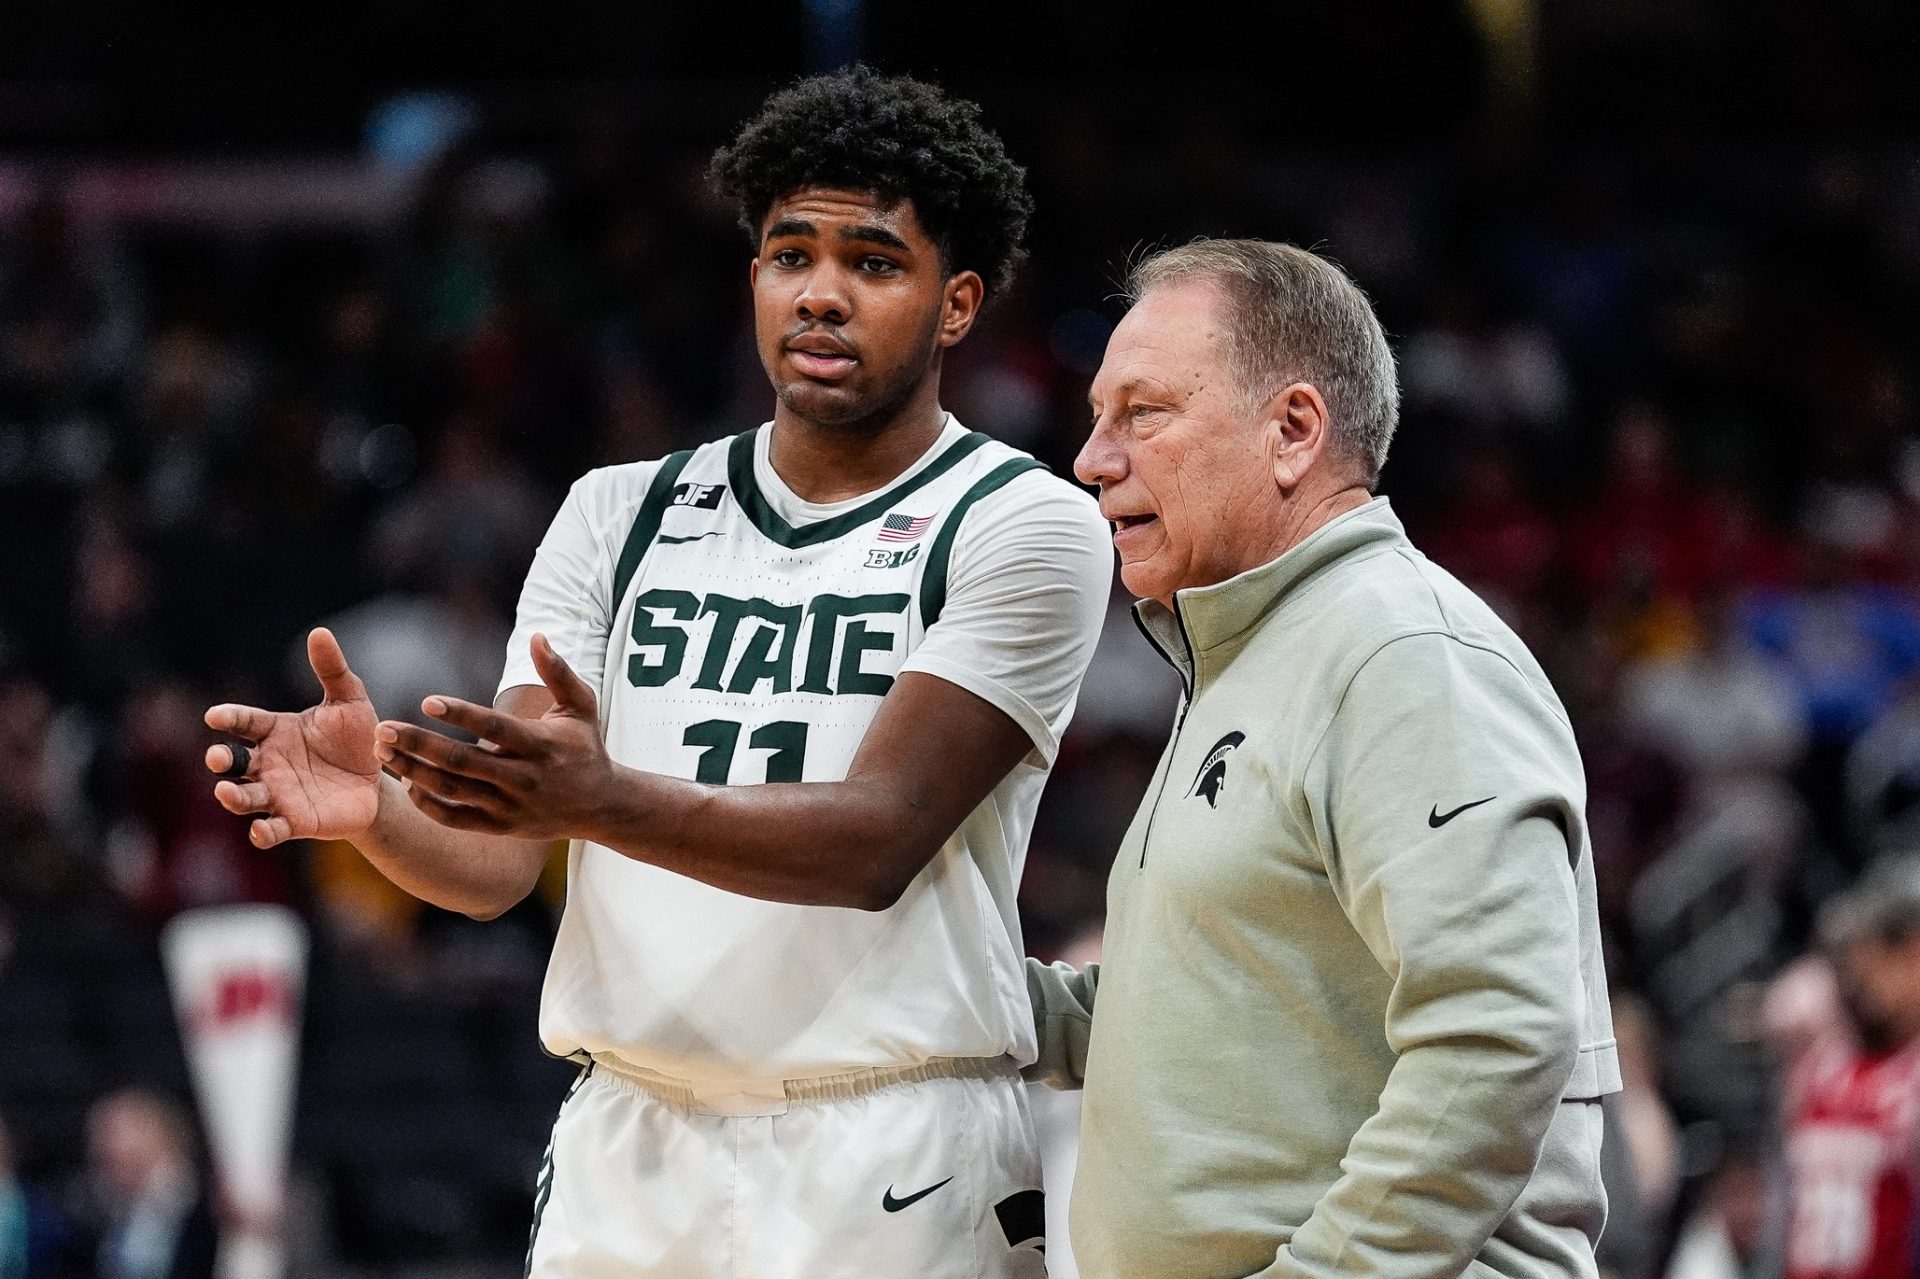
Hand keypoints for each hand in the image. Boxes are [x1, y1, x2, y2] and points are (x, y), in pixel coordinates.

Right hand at [204, 628, 381, 847]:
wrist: (381, 779)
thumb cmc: (358, 738)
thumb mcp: (351, 702)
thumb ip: (333, 671)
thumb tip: (320, 632)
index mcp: (276, 730)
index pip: (245, 722)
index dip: (229, 718)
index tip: (215, 716)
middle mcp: (269, 763)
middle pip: (235, 762)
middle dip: (222, 760)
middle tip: (218, 757)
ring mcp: (279, 794)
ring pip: (246, 797)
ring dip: (233, 796)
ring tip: (226, 792)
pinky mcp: (295, 822)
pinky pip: (272, 829)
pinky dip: (263, 832)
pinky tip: (260, 832)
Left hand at [376, 634, 619, 839]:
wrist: (602, 805)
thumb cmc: (586, 747)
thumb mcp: (582, 705)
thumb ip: (558, 671)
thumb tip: (537, 636)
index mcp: (540, 745)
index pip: (495, 728)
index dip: (461, 714)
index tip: (427, 700)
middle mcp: (523, 777)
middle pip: (463, 761)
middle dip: (419, 744)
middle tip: (383, 728)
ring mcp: (511, 806)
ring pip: (453, 790)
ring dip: (413, 771)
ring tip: (383, 753)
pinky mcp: (501, 826)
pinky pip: (456, 819)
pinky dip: (428, 804)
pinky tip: (407, 782)